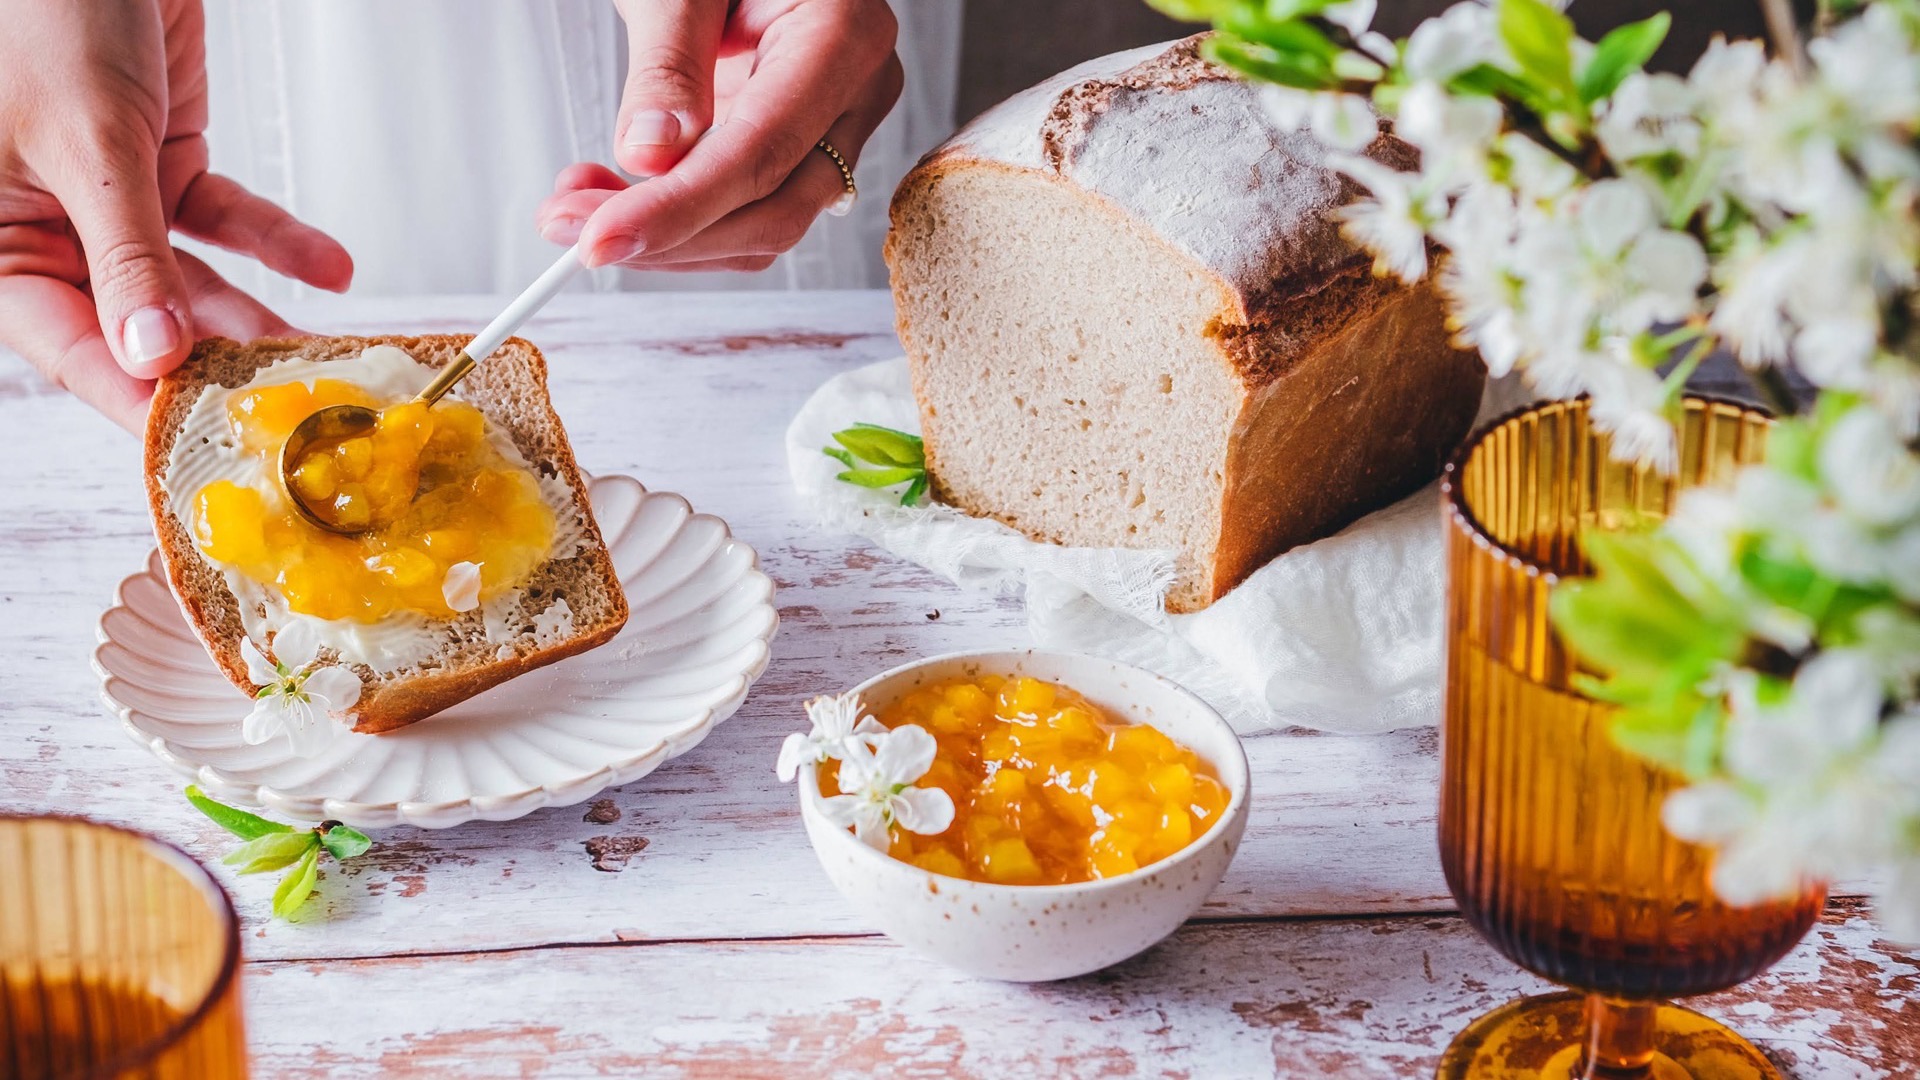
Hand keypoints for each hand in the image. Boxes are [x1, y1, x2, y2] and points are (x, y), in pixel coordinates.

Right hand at [0, 0, 352, 431]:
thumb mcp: (87, 141)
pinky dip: (277, 241)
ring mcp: (107, 206)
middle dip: (219, 367)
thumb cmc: (44, 9)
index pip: (75, 353)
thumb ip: (126, 254)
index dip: (145, 403)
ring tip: (321, 358)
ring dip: (259, 317)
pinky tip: (328, 267)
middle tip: (290, 409)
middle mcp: (46, 234)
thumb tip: (153, 354)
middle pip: (141, 329)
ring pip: (192, 286)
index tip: (212, 443)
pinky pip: (224, 220)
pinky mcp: (158, 167)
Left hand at [536, 0, 903, 271]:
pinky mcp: (802, 142)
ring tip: (583, 205)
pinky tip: (620, 195)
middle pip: (774, 211)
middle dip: (668, 237)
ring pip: (762, 225)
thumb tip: (650, 154)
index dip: (681, 208)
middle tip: (571, 228)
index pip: (762, 153)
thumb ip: (670, 62)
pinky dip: (683, 218)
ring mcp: (836, 122)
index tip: (604, 237)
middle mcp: (856, 91)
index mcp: (844, 36)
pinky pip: (750, 207)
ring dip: (669, 238)